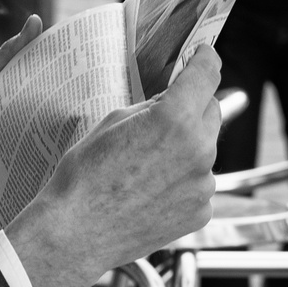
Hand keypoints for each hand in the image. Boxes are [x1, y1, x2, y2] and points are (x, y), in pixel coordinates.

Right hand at [7, 45, 221, 286]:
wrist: (76, 232)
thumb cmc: (85, 176)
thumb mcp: (113, 122)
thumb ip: (151, 107)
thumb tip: (171, 101)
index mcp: (175, 119)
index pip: (207, 75)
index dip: (207, 58)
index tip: (205, 54)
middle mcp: (199, 150)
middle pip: (211, 112)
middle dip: (191, 107)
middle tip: (160, 117)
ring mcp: (203, 185)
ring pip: (203, 151)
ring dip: (185, 148)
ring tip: (143, 166)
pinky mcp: (200, 211)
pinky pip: (197, 183)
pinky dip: (181, 181)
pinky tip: (149, 190)